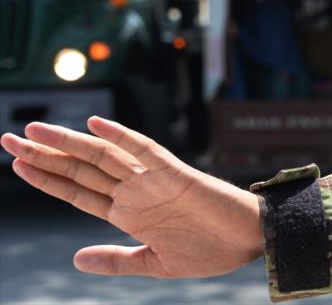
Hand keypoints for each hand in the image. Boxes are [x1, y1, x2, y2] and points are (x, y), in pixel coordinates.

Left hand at [0, 117, 262, 277]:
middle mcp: (134, 192)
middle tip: (7, 139)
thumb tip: (76, 260)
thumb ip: (117, 260)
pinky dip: (122, 136)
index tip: (17, 165)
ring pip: (103, 156)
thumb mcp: (155, 263)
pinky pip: (145, 150)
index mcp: (128, 213)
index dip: (47, 179)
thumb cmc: (211, 250)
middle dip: (44, 155)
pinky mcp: (174, 173)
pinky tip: (97, 124)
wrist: (250, 240)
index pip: (77, 192)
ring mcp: (152, 180)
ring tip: (33, 130)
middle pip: (81, 169)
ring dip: (69, 143)